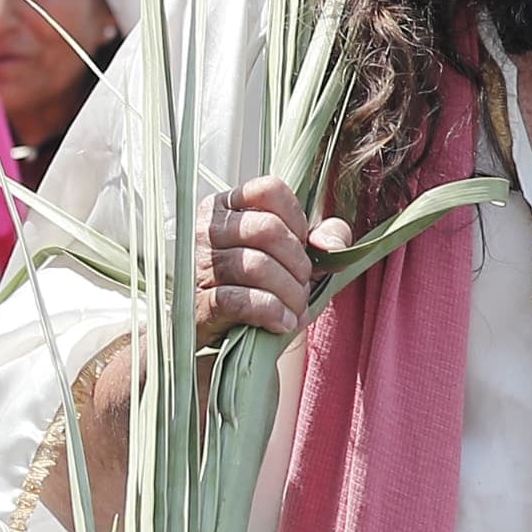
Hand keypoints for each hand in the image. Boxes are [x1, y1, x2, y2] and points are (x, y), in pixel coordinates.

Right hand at [197, 175, 350, 346]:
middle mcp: (208, 230)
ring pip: (255, 265)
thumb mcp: (301, 255)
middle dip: (298, 262)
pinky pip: (241, 300)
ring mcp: (200, 266)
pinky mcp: (200, 305)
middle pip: (266, 229)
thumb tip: (332, 244)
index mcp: (230, 207)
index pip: (268, 190)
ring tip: (295, 306)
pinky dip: (272, 312)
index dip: (297, 218)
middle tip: (303, 284)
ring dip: (289, 292)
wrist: (234, 341)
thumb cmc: (267, 287)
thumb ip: (327, 236)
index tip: (304, 245)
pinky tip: (283, 322)